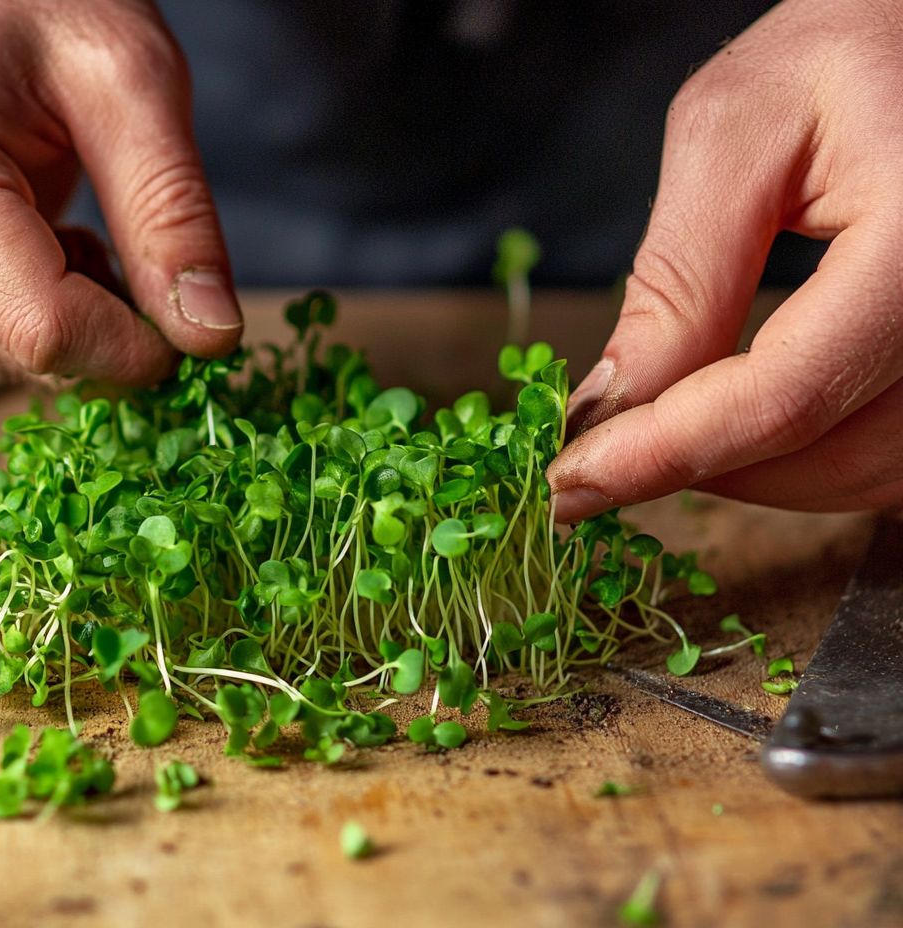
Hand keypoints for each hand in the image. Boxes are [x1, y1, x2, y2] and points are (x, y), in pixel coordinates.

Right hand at [0, 0, 240, 382]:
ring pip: (16, 353)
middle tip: (140, 239)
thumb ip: (170, 209)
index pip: (50, 334)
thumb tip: (210, 334)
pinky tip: (42, 228)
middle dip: (114, 326)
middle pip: (35, 354)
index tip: (194, 315)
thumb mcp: (121, 74)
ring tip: (78, 213)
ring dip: (78, 310)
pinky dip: (42, 299)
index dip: (140, 346)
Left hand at [548, 0, 902, 519]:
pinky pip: (888, 450)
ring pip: (864, 474)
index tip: (572, 483)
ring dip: (752, 472)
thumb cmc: (853, 46)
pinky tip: (739, 412)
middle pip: (829, 456)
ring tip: (665, 424)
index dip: (665, 451)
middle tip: (607, 452)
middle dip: (704, 466)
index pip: (783, 395)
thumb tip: (612, 404)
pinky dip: (804, 452)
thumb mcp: (736, 130)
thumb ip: (677, 275)